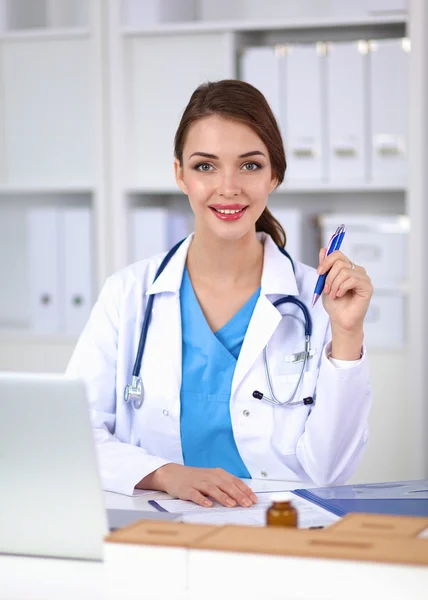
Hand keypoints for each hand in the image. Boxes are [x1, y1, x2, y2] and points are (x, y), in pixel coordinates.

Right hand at [139, 464, 256, 507]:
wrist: (172, 474)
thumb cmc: (196, 478)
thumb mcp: (212, 478)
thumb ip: (225, 485)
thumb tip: (243, 496)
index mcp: (218, 474)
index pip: (235, 481)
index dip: (245, 490)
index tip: (254, 499)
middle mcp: (209, 476)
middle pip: (226, 485)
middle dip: (238, 495)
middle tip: (247, 504)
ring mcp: (198, 482)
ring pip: (213, 489)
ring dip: (223, 497)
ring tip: (231, 504)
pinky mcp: (187, 489)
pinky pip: (195, 495)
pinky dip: (202, 499)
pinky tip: (208, 505)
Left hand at [317, 248, 372, 334]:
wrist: (339, 319)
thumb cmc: (334, 303)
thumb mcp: (325, 283)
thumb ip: (325, 267)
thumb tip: (323, 250)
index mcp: (347, 268)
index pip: (337, 254)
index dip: (326, 261)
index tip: (319, 272)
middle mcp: (356, 270)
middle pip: (340, 263)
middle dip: (329, 278)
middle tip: (327, 290)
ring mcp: (363, 278)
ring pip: (345, 272)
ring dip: (334, 285)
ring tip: (334, 295)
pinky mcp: (367, 287)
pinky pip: (352, 280)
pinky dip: (342, 288)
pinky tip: (340, 295)